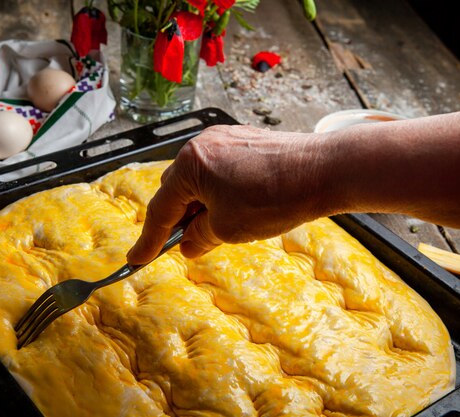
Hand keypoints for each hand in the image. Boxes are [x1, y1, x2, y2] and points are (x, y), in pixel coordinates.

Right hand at [126, 124, 329, 263]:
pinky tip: (234, 209)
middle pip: (177, 190)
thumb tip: (186, 244)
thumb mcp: (228, 228)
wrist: (323, 171)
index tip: (136, 260)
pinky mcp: (244, 141)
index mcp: (189, 165)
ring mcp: (224, 139)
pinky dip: (218, 193)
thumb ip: (199, 237)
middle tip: (185, 245)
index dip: (148, 241)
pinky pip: (218, 170)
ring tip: (217, 229)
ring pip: (199, 180)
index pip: (160, 210)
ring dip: (201, 206)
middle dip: (178, 220)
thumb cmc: (274, 198)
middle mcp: (201, 145)